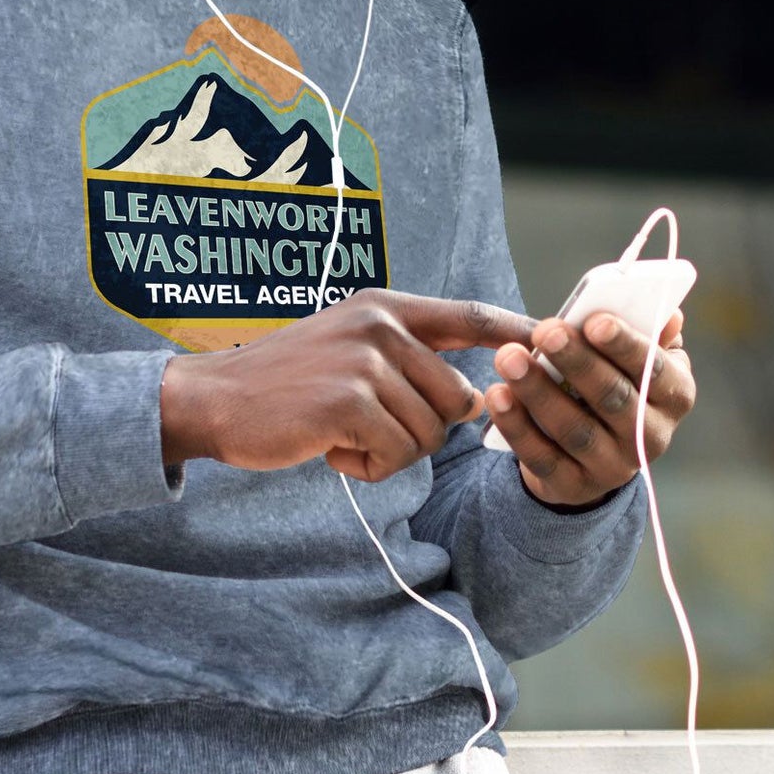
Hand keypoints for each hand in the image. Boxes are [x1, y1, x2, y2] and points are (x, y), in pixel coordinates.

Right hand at [161, 289, 536, 482]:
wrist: (215, 400)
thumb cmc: (286, 383)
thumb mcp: (349, 347)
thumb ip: (406, 358)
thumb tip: (473, 398)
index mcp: (385, 306)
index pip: (471, 315)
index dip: (518, 331)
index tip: (558, 340)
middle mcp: (380, 323)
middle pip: (458, 396)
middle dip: (424, 429)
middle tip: (367, 428)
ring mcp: (365, 360)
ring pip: (430, 432)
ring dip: (391, 451)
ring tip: (342, 434)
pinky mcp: (349, 401)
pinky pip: (396, 455)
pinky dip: (367, 467)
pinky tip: (329, 448)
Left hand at [485, 309, 694, 508]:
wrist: (593, 453)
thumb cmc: (613, 382)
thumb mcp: (633, 358)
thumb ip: (646, 332)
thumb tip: (668, 314)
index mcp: (673, 397)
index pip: (655, 371)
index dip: (626, 345)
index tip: (594, 320)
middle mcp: (651, 437)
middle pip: (614, 398)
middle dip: (578, 361)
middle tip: (546, 330)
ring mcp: (614, 467)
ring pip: (575, 429)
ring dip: (539, 391)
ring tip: (508, 357)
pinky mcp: (573, 486)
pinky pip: (542, 457)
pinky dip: (517, 427)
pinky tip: (498, 395)